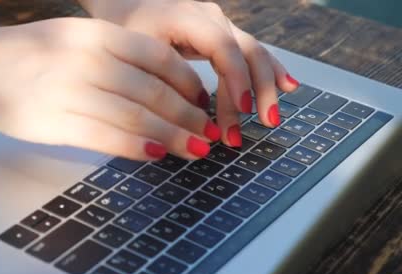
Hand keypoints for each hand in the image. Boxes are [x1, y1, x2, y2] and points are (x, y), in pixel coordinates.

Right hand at [0, 18, 220, 160]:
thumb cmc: (25, 55)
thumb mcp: (72, 41)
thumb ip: (113, 59)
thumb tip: (159, 92)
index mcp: (96, 34)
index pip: (158, 58)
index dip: (189, 83)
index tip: (203, 101)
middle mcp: (86, 58)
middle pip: (153, 89)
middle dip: (188, 115)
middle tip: (208, 133)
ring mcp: (69, 90)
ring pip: (135, 115)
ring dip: (171, 135)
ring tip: (195, 149)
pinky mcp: (52, 121)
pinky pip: (106, 136)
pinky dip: (136, 147)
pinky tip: (156, 156)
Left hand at [81, 0, 299, 146]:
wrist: (124, 7)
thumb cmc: (126, 29)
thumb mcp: (138, 56)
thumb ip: (164, 81)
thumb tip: (192, 118)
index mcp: (189, 17)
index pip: (224, 48)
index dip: (236, 81)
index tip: (241, 111)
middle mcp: (211, 18)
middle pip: (247, 52)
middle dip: (258, 91)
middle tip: (260, 124)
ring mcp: (220, 25)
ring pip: (253, 53)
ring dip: (265, 87)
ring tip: (270, 118)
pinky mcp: (221, 36)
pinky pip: (249, 54)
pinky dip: (267, 71)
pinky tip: (287, 86)